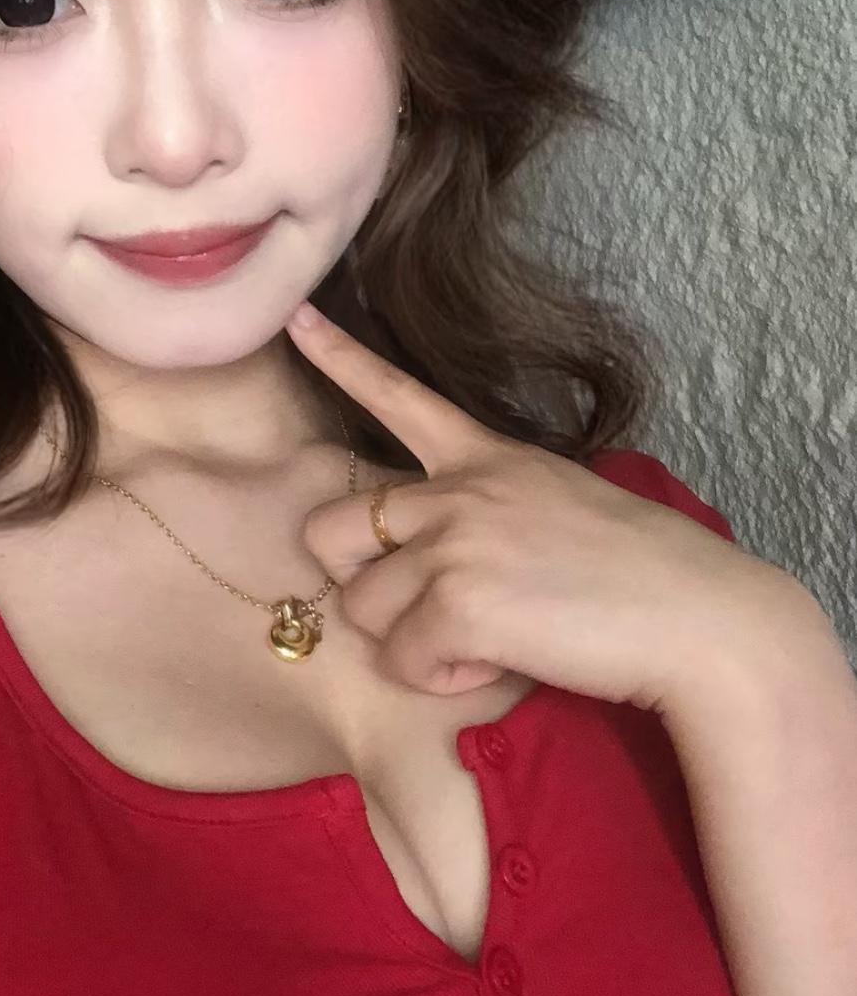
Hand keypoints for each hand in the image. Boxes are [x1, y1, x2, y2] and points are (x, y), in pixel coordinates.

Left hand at [285, 301, 816, 713]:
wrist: (699, 615)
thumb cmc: (639, 569)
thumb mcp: (555, 503)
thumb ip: (486, 511)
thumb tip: (438, 565)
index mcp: (484, 456)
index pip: (397, 396)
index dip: (339, 358)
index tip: (296, 318)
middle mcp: (456, 490)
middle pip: (328, 531)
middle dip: (361, 579)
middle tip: (424, 603)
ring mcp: (452, 543)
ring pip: (361, 608)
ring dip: (411, 639)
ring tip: (484, 637)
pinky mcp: (458, 604)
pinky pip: (403, 661)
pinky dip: (444, 678)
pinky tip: (501, 660)